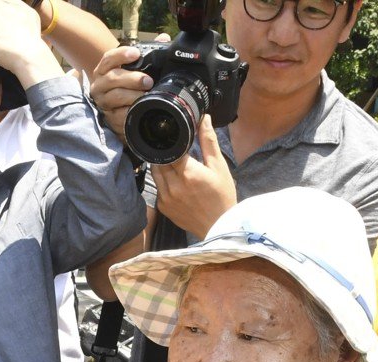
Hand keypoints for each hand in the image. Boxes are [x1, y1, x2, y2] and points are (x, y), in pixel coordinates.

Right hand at [89, 46, 151, 141]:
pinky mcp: (108, 118)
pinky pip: (118, 116)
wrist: (118, 109)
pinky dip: (130, 112)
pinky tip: (139, 109)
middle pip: (112, 78)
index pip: (108, 58)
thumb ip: (147, 52)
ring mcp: (103, 102)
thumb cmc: (126, 85)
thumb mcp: (133, 68)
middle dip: (132, 79)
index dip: (121, 55)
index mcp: (104, 70)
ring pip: (115, 97)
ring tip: (146, 95)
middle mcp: (99, 85)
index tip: (136, 53)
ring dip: (132, 95)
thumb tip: (164, 38)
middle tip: (148, 81)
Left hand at [150, 114, 235, 238]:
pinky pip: (157, 187)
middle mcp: (173, 185)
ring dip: (162, 166)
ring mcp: (165, 198)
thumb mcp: (219, 166)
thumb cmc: (222, 196)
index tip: (178, 137)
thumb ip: (208, 141)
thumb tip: (204, 118)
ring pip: (154, 173)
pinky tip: (176, 182)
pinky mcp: (163, 207)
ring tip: (175, 164)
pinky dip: (163, 181)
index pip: (170, 148)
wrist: (219, 227)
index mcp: (187, 173)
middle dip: (166, 153)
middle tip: (175, 150)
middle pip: (159, 159)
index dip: (173, 141)